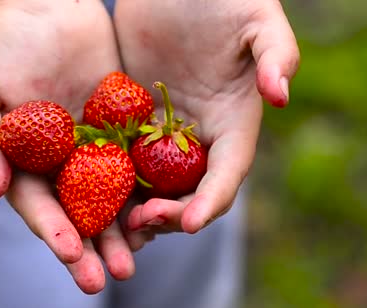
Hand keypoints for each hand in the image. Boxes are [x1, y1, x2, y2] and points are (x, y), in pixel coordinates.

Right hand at [0, 0, 148, 293]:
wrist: (47, 8)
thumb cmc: (2, 46)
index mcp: (24, 163)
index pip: (38, 205)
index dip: (52, 231)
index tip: (70, 253)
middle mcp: (60, 165)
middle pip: (77, 214)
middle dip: (90, 248)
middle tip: (109, 277)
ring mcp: (93, 151)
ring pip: (110, 199)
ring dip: (122, 232)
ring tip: (134, 261)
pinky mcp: (122, 132)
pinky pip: (137, 164)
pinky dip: (147, 191)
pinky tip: (162, 212)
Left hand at [114, 0, 299, 232]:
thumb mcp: (256, 19)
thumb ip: (276, 54)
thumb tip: (279, 96)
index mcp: (232, 121)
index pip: (227, 172)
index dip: (211, 201)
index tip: (189, 223)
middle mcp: (197, 134)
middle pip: (186, 190)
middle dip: (168, 214)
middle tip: (140, 223)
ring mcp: (161, 129)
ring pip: (150, 183)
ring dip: (135, 209)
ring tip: (114, 227)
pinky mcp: (129, 117)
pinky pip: (118, 156)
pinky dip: (107, 180)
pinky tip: (88, 195)